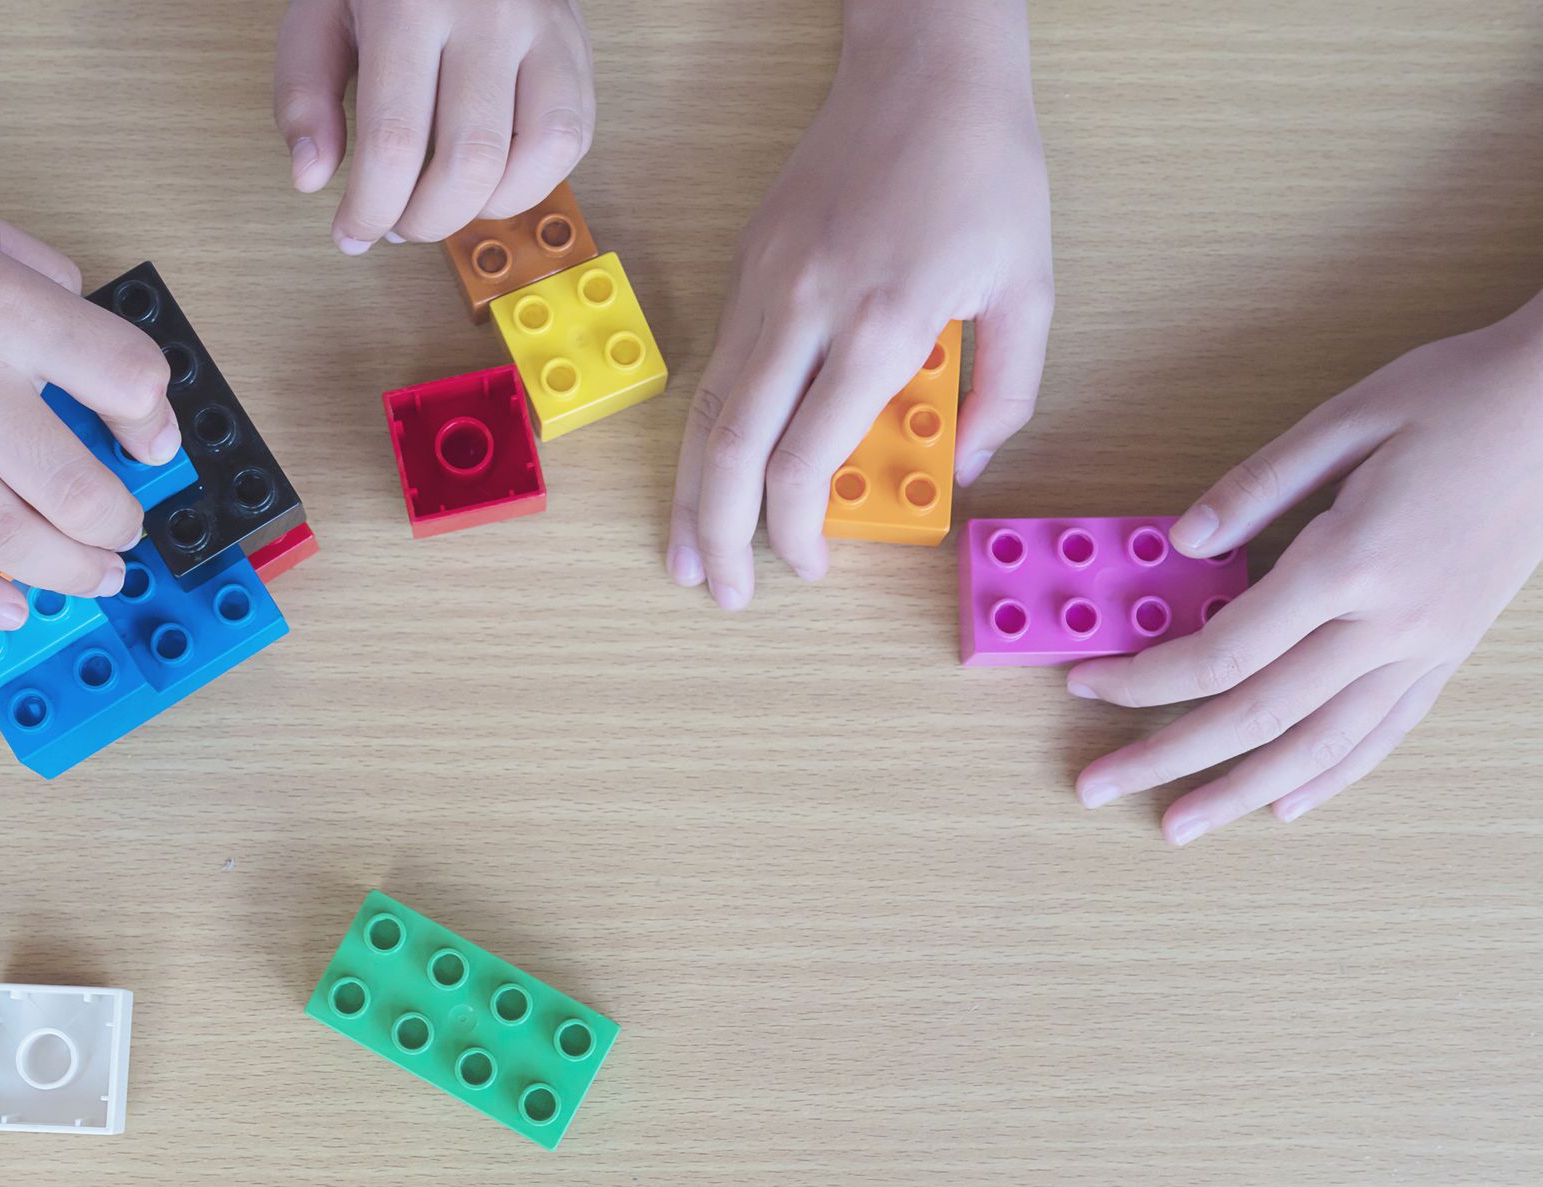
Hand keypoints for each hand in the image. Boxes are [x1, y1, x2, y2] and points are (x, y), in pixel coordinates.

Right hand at [0, 103, 181, 629]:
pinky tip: (7, 607)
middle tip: (126, 533)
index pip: (126, 380)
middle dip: (119, 527)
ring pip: (7, 538)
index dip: (155, 421)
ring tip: (93, 577)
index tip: (152, 443)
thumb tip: (91, 357)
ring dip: (68, 573)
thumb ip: (42, 284)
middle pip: (77, 489)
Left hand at [273, 0, 593, 252]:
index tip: (352, 234)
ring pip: (539, 155)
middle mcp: (488, 13)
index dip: (372, 208)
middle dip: (428, 220)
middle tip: (398, 225)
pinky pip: (573, 138)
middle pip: (470, 161)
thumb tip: (312, 178)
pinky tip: (490, 176)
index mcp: (410, 2)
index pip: (395, 139)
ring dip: (488, 207)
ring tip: (447, 202)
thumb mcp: (321, 11)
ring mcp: (544, 28)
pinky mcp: (576, 47)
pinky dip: (531, 180)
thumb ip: (304, 91)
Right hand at [667, 0, 1053, 608]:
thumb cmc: (987, 170)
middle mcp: (804, 303)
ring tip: (687, 553)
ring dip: (689, 490)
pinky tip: (704, 471)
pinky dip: (705, 432)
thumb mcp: (1031, 290)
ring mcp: (763, 279)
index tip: (809, 565)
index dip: (796, 528)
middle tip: (721, 591)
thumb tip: (957, 469)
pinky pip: (716, 366)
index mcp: (881, 318)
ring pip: (705, 408)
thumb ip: (1003, 394)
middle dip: (716, 532)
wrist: (926, 64)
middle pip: (728, 444)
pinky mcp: (747, 262)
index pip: (804, 455)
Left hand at [1069, 294, 1542, 843]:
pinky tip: (1285, 804)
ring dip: (1239, 792)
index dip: (1143, 679)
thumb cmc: (1459, 395)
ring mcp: (1427, 646)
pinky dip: (1330, 775)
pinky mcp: (1452, 652)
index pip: (1221, 651)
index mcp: (1349, 561)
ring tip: (1177, 825)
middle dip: (1166, 758)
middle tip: (1096, 786)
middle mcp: (1390, 622)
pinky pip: (1383, 732)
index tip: (1086, 685)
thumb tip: (1181, 544)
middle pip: (1256, 715)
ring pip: (1319, 746)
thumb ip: (1255, 486)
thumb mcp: (1345, 418)